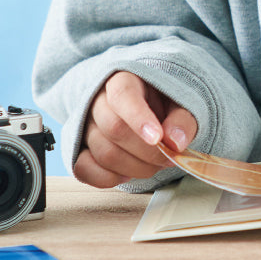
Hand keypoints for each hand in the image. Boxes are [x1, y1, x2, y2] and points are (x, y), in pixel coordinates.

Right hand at [75, 71, 197, 187]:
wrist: (147, 109)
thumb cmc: (163, 104)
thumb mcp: (181, 104)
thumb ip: (182, 120)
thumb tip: (176, 143)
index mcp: (124, 80)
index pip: (123, 96)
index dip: (139, 119)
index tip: (158, 138)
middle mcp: (98, 100)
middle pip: (114, 128)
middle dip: (147, 151)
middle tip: (169, 158)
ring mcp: (85, 125)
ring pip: (103, 152)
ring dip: (135, 168)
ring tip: (154, 164)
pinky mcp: (78, 149)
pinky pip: (83, 169)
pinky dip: (110, 178)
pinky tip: (129, 173)